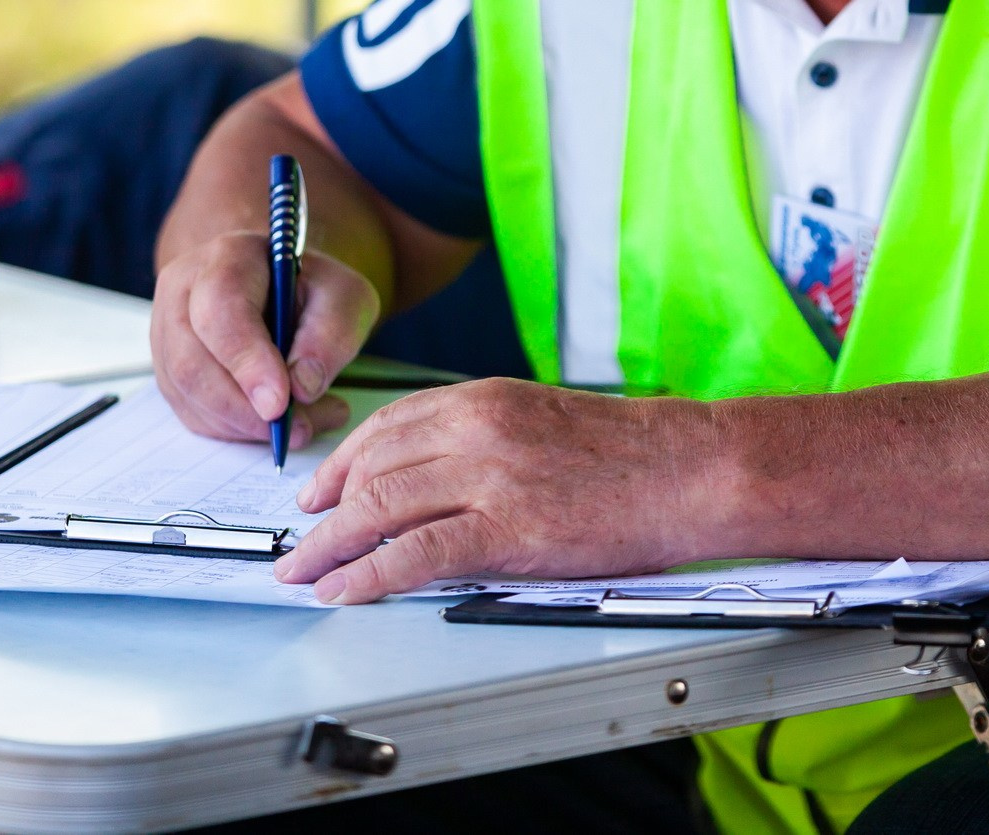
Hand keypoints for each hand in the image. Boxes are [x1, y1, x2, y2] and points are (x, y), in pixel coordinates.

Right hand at [151, 229, 377, 446]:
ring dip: (244, 425)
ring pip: (188, 394)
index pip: (221, 308)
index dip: (246, 360)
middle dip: (244, 408)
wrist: (283, 290)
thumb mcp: (346, 298)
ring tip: (302, 425)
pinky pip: (191, 413)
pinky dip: (235, 431)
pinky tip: (275, 424)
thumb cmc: (314, 291)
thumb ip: (332, 334)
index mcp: (229, 257)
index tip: (280, 403)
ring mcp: (167, 330)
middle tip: (296, 428)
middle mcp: (183, 290)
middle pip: (192, 360)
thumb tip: (302, 386)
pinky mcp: (169, 369)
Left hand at [272, 380, 724, 602]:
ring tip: (305, 573)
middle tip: (300, 541)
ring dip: (332, 548)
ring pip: (380, 509)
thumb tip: (429, 474)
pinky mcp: (506, 529)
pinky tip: (347, 590)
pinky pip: (415, 555)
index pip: (387, 426)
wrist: (689, 470)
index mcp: (482, 399)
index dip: (344, 463)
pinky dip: (369, 576)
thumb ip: (482, 438)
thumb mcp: (541, 421)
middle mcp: (475, 429)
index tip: (321, 491)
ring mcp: (488, 478)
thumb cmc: (630, 454)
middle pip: (373, 468)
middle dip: (325, 512)